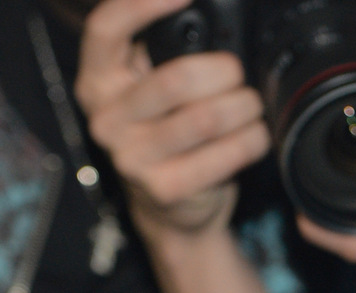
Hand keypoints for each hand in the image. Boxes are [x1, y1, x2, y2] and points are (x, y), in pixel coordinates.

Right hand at [77, 0, 269, 235]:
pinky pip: (222, 156)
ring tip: (251, 104)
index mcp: (97, 80)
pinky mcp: (164, 188)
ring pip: (205, 118)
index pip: (106, 29)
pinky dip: (249, 141)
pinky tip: (256, 134)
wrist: (172, 207)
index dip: (142, 5)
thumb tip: (203, 16)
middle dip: (222, 71)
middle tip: (237, 73)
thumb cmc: (165, 133)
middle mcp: (107, 118)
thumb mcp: (150, 88)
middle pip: (175, 79)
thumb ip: (162, 55)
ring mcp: (132, 158)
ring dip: (242, 107)